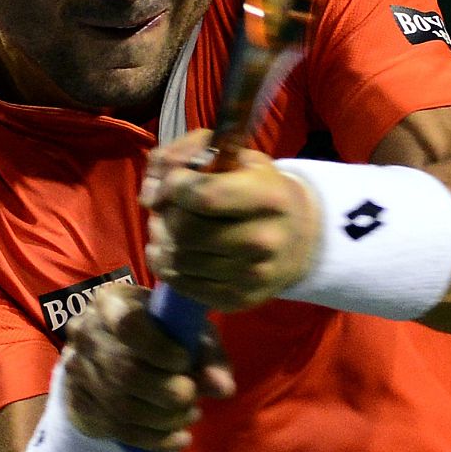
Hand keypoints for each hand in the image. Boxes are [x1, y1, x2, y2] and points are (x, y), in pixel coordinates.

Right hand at [62, 281, 235, 451]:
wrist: (113, 347)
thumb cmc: (159, 331)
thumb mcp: (186, 329)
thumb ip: (208, 354)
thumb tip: (223, 388)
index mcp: (110, 302)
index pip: (128, 325)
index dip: (159, 349)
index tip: (183, 361)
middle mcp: (85, 333)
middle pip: (124, 371)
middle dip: (167, 392)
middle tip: (193, 398)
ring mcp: (76, 369)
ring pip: (120, 405)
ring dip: (163, 419)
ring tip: (190, 415)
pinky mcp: (78, 401)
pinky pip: (115, 428)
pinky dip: (153, 439)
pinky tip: (179, 438)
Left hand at [140, 128, 319, 311]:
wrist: (300, 238)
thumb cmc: (260, 188)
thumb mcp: (234, 155)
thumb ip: (187, 152)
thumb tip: (150, 190)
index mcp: (268, 197)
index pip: (204, 195)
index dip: (173, 187)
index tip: (168, 183)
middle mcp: (264, 239)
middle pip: (186, 230)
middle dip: (164, 215)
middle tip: (163, 208)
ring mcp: (251, 275)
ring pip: (178, 259)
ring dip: (160, 240)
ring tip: (167, 227)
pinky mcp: (237, 299)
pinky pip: (182, 284)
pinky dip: (166, 265)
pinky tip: (174, 249)